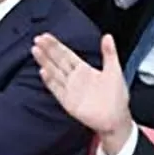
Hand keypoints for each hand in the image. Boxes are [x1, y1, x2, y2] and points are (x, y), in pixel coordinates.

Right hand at [36, 33, 131, 154]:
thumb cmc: (116, 96)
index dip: (56, 45)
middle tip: (37, 40)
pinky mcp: (68, 102)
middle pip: (58, 61)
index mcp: (83, 69)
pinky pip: (57, 90)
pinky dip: (50, 81)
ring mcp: (70, 89)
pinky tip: (43, 71)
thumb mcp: (114, 70)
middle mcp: (74, 78)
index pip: (66, 54)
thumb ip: (109, 53)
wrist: (117, 118)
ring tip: (35, 51)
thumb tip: (107, 36)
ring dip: (45, 62)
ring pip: (54, 73)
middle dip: (47, 50)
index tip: (45, 36)